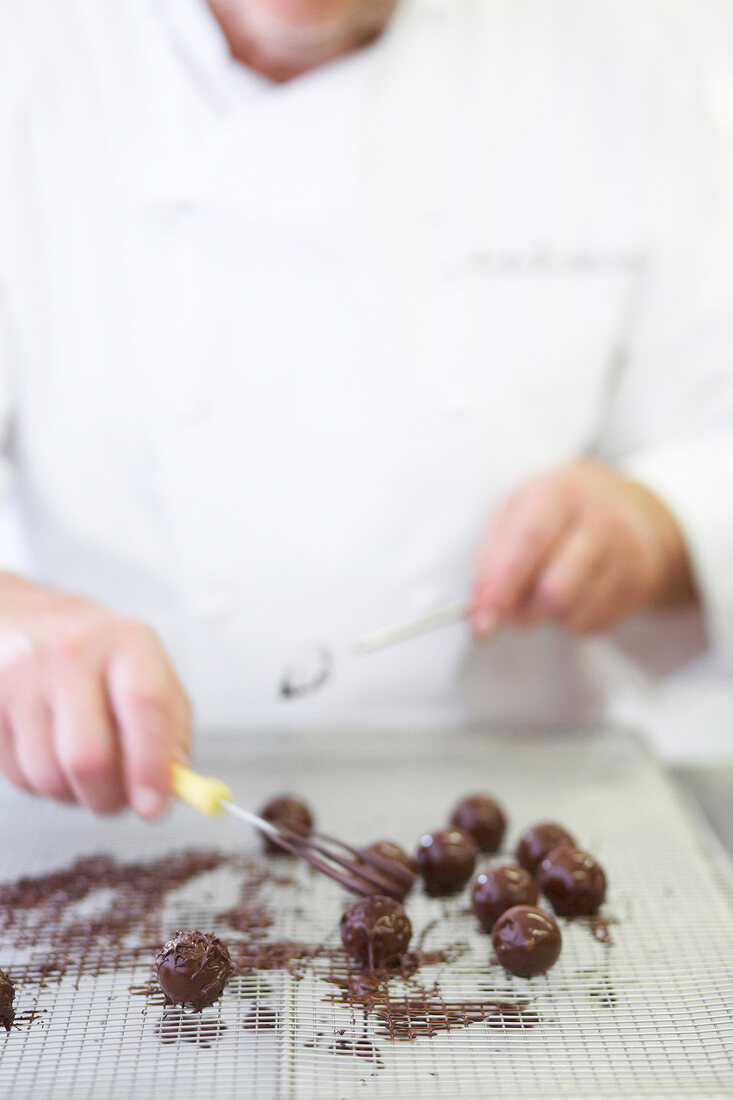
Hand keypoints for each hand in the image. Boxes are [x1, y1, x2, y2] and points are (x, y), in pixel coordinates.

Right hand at [0, 573, 191, 816]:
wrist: (34, 622)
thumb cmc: (104, 660)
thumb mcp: (153, 676)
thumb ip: (171, 732)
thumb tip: (171, 787)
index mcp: (127, 642)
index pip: (143, 705)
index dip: (150, 765)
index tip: (154, 806)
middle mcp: (72, 654)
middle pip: (88, 755)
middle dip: (108, 797)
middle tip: (119, 801)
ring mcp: (22, 678)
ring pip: (49, 776)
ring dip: (74, 793)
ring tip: (84, 766)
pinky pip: (19, 776)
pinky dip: (42, 783)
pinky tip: (52, 752)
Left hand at [471, 459, 696, 637]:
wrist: (632, 510)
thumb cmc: (559, 510)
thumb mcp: (518, 510)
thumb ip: (491, 554)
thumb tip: (479, 606)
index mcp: (561, 492)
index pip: (531, 541)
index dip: (503, 585)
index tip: (483, 618)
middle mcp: (600, 521)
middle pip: (556, 588)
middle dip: (522, 613)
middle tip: (509, 613)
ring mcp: (626, 554)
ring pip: (571, 613)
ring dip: (544, 617)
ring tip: (542, 594)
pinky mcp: (637, 585)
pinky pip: (589, 624)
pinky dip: (568, 620)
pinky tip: (573, 595)